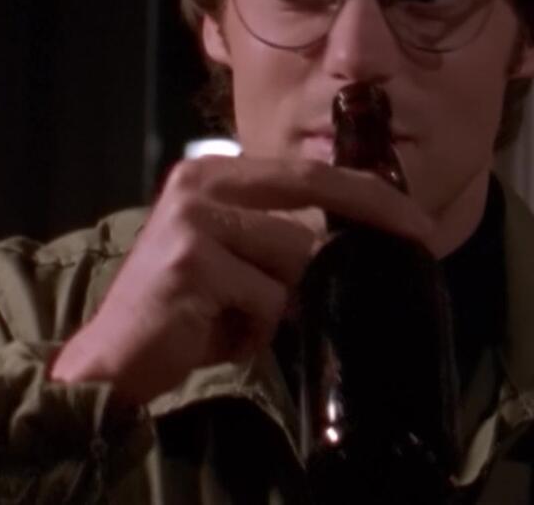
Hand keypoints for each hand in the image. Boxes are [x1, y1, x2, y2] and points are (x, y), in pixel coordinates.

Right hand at [49, 156, 432, 405]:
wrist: (113, 362)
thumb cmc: (186, 315)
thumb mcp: (241, 262)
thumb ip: (285, 239)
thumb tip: (362, 241)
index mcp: (216, 174)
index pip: (308, 170)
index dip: (367, 190)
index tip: (416, 214)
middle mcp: (202, 183)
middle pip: (311, 185)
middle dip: (375, 211)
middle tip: (420, 236)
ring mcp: (194, 219)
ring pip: (295, 256)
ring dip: (284, 301)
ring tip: (241, 319)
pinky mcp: (192, 263)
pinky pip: (269, 297)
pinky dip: (257, 328)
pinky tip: (222, 335)